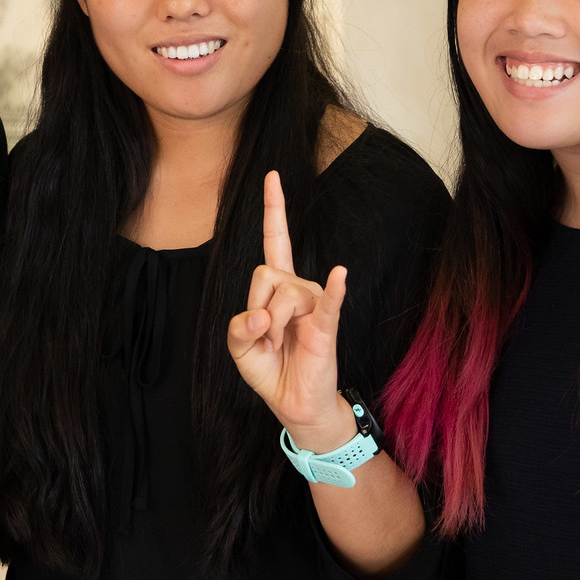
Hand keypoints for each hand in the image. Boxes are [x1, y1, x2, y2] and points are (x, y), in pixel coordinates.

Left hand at [227, 170, 354, 451]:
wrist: (293, 403)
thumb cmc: (269, 369)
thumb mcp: (239, 347)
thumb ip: (239, 326)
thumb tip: (261, 316)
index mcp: (277, 288)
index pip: (275, 240)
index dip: (274, 208)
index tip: (272, 176)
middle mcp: (298, 287)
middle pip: (265, 273)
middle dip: (256, 307)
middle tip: (265, 337)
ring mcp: (315, 304)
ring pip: (282, 294)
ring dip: (271, 326)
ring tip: (280, 345)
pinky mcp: (327, 324)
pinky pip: (328, 302)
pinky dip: (334, 289)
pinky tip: (341, 274)